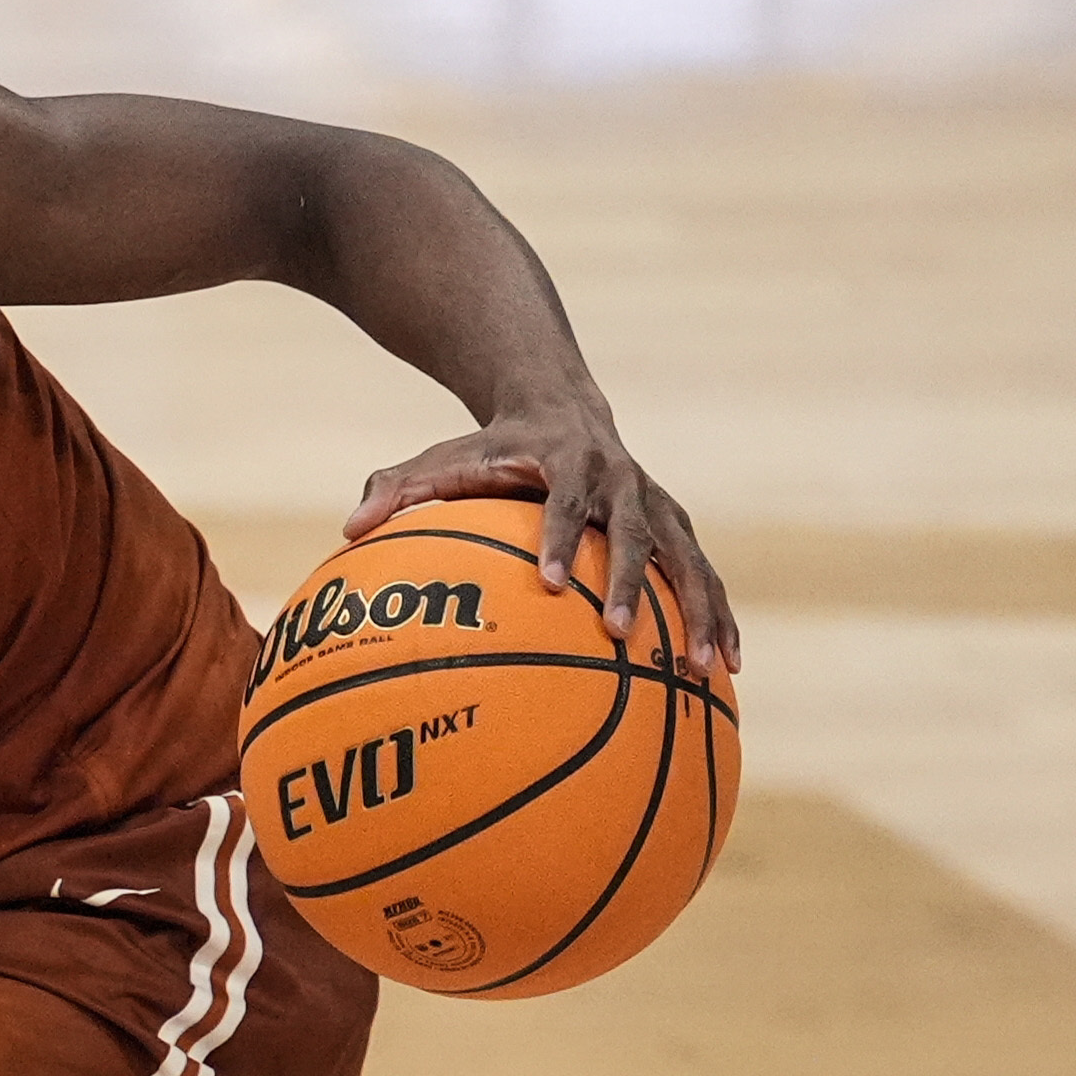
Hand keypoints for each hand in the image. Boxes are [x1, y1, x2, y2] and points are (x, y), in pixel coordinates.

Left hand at [347, 409, 735, 672]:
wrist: (560, 408)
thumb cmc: (490, 448)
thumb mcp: (441, 459)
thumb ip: (395, 488)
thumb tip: (348, 528)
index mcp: (566, 461)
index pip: (562, 502)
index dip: (557, 539)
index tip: (547, 584)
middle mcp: (621, 480)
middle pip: (631, 532)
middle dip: (627, 582)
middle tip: (616, 633)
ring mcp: (654, 503)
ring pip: (686, 558)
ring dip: (698, 610)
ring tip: (704, 667)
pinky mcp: (675, 525)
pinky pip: (701, 573)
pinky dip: (717, 614)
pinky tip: (726, 665)